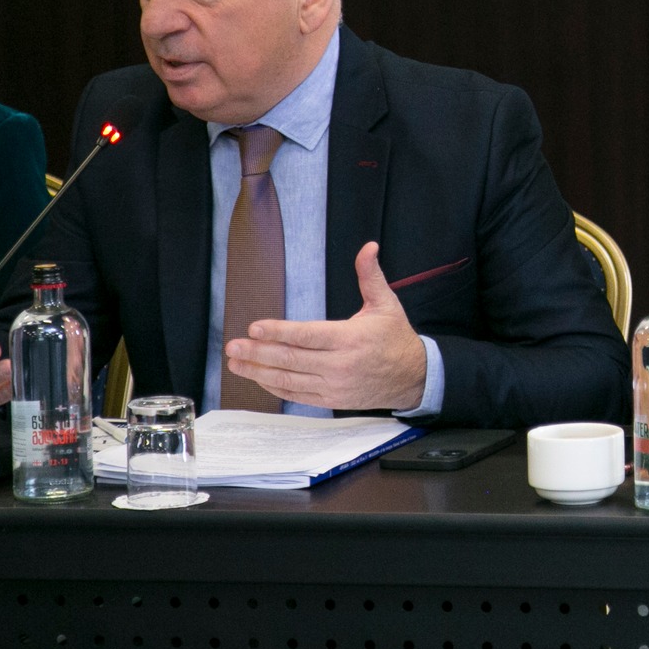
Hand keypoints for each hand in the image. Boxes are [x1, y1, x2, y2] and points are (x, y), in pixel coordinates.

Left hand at [225, 242, 427, 410]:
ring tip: (236, 363)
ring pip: (289, 380)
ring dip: (259, 372)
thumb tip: (369, 247)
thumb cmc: (396, 338)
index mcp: (350, 338)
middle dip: (258, 353)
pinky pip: (297, 396)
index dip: (279, 332)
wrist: (415, 378)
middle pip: (291, 360)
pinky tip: (259, 378)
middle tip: (233, 346)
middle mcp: (340, 365)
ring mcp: (334, 386)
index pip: (308, 336)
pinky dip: (275, 388)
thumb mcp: (386, 304)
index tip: (255, 328)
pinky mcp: (332, 400)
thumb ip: (370, 275)